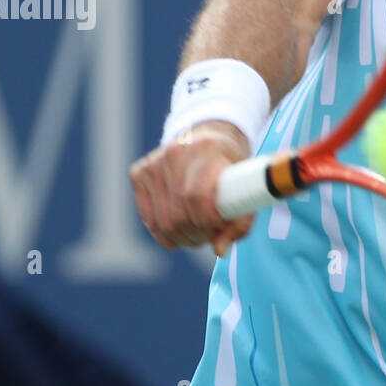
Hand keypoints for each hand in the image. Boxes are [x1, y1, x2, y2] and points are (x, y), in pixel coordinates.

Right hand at [130, 120, 253, 256]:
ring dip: (183, 239)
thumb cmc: (230, 164)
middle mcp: (174, 154)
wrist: (209, 135)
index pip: (196, 196)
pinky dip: (166, 235)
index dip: (208, 221)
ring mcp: (153, 164)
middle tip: (211, 235)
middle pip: (179, 215)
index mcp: (205, 150)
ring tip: (199, 236)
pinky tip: (181, 232)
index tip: (220, 227)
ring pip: (163, 222)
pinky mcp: (139, 174)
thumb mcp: (246, 183)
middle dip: (198, 235)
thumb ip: (241, 219)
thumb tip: (220, 251)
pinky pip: (150, 220)